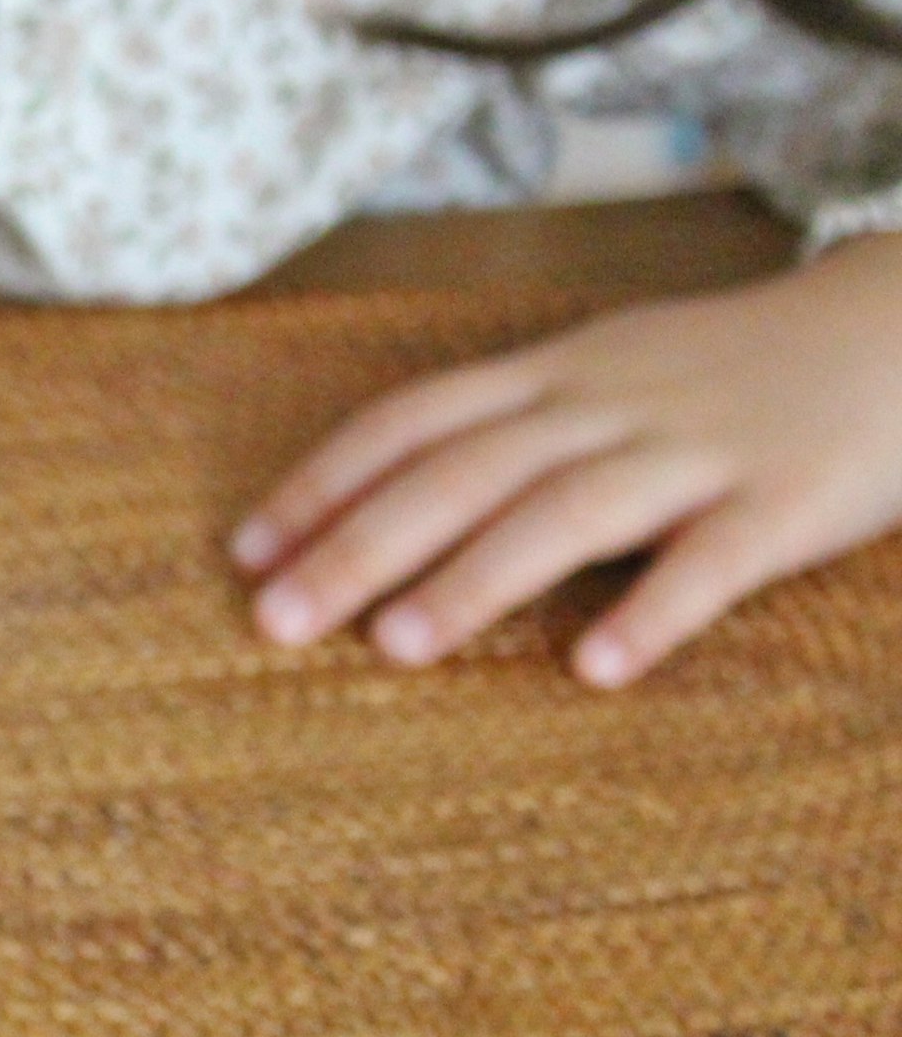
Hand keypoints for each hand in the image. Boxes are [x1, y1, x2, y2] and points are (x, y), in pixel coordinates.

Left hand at [234, 234, 901, 685]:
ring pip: (569, 510)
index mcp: (558, 375)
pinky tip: (594, 668)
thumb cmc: (731, 368)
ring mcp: (700, 450)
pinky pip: (715, 558)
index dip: (324, 482)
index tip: (244, 549)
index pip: (412, 421)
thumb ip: (510, 427)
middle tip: (272, 619)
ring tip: (395, 647)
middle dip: (358, 544)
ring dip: (475, 579)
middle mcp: (610, 405)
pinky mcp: (790, 500)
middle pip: (463, 472)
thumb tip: (380, 499)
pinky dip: (652, 611)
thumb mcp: (608, 373)